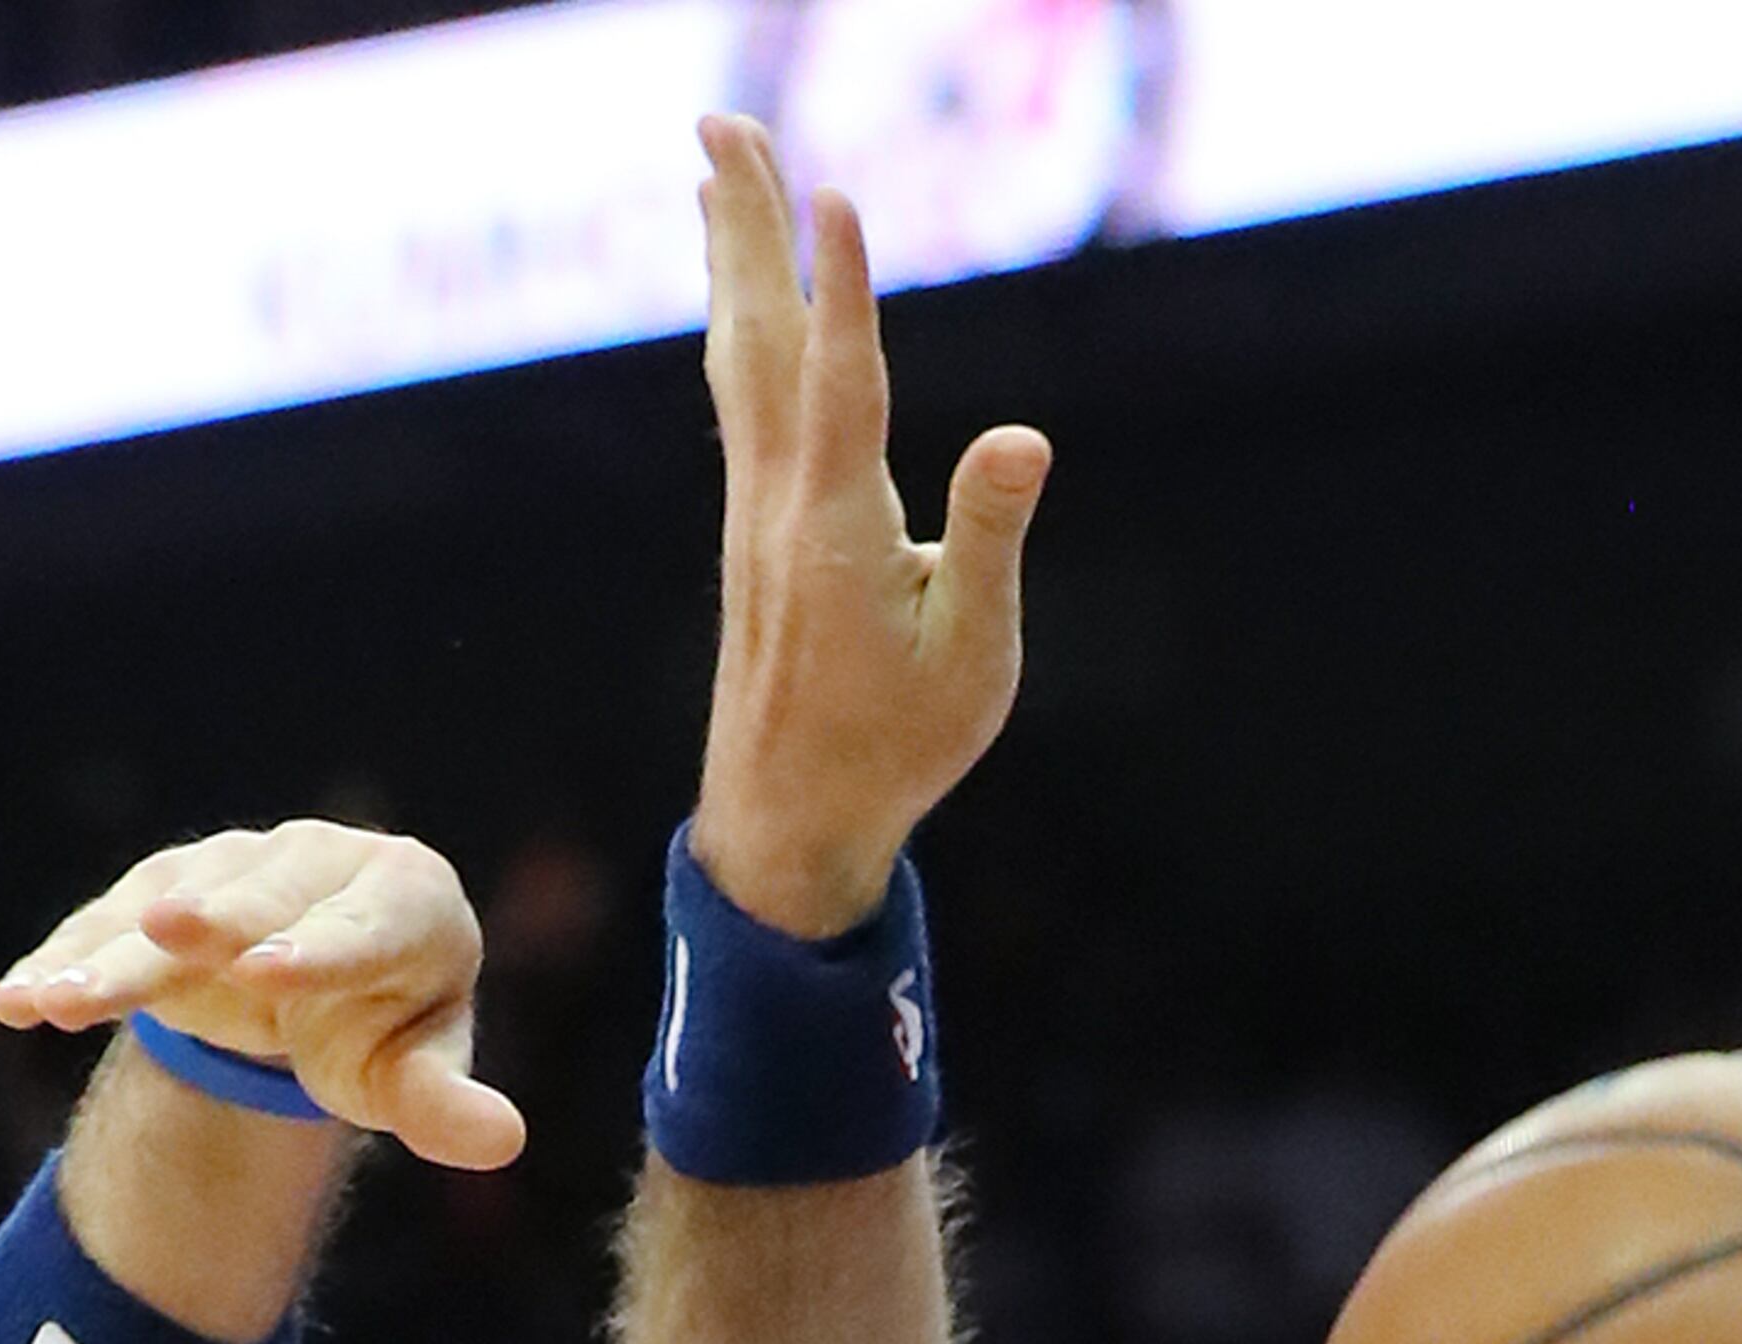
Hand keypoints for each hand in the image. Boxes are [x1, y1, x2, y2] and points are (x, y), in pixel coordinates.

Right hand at [0, 820, 526, 1172]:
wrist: (320, 982)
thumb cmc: (385, 1028)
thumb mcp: (415, 1072)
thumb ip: (445, 1103)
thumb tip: (503, 1140)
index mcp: (404, 897)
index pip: (361, 926)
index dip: (317, 949)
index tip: (270, 973)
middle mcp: (314, 862)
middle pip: (253, 899)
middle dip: (206, 918)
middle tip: (163, 934)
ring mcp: (228, 869)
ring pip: (164, 910)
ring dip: (110, 954)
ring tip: (53, 1000)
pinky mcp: (157, 892)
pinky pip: (104, 926)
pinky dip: (60, 961)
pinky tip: (11, 1000)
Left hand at [689, 111, 1048, 937]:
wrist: (786, 821)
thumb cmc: (892, 749)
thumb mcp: (970, 661)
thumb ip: (990, 541)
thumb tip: (1023, 438)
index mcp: (837, 530)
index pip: (844, 383)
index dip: (841, 288)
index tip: (831, 195)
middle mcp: (780, 503)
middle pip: (762, 337)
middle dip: (747, 227)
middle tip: (724, 124)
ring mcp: (757, 511)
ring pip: (740, 356)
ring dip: (734, 256)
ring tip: (719, 167)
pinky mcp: (756, 530)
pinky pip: (741, 397)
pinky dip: (739, 325)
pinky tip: (736, 300)